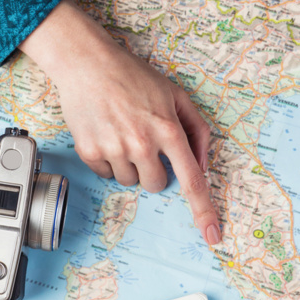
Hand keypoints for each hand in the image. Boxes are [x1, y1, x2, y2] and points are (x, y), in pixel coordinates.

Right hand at [20, 0, 220, 245]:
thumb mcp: (175, 94)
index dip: (204, 210)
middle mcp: (142, 143)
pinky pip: (106, 175)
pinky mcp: (89, 152)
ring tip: (122, 134)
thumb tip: (201, 166)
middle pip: (156, 185)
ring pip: (129, 182)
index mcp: (168, 129)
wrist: (87, 63)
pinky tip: (106, 135)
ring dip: (129, 165)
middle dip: (153, 171)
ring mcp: (114, 149)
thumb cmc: (134, 77)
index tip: (212, 235)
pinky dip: (108, 161)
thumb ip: (197, 130)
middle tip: (144, 143)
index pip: (192, 180)